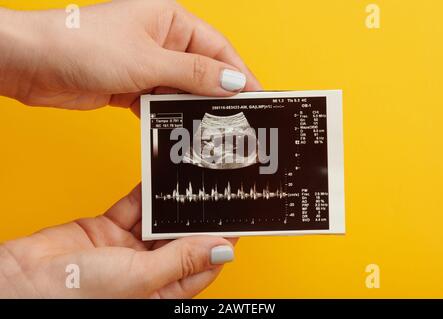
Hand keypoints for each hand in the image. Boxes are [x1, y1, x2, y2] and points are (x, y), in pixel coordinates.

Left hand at [0, 0, 260, 110]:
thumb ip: (193, 73)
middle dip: (217, 94)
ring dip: (191, 107)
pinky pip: (160, 101)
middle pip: (202, 69)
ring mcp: (146, 63)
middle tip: (236, 119)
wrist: (31, 63)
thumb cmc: (82, 46)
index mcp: (169, 19)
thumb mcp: (148, 60)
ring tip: (210, 129)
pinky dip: (168, 114)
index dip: (238, 72)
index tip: (257, 96)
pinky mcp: (132, 84)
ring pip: (181, 88)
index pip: (217, 47)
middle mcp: (161, 39)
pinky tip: (177, 128)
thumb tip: (231, 82)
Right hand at [0, 185, 235, 297]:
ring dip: (171, 203)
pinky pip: (134, 208)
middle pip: (182, 240)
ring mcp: (127, 250)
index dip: (219, 243)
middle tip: (214, 193)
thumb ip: (181, 260)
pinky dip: (145, 195)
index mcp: (160, 292)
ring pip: (159, 221)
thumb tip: (221, 250)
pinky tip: (159, 181)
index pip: (201, 265)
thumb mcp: (138, 278)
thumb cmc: (73, 297)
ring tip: (190, 182)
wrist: (22, 281)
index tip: (235, 220)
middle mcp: (147, 272)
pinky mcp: (108, 230)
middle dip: (196, 218)